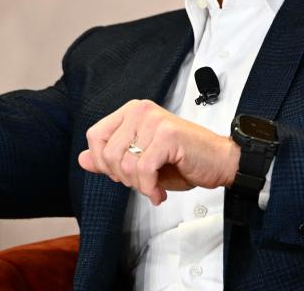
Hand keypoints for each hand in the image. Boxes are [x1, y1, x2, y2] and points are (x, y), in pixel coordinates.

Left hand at [78, 99, 239, 205]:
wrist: (221, 162)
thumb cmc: (184, 161)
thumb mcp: (141, 160)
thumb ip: (110, 158)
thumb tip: (82, 159)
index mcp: (131, 112)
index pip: (94, 136)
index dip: (102, 162)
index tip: (122, 175)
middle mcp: (140, 111)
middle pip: (106, 153)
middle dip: (123, 178)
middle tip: (143, 183)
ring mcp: (154, 120)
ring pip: (124, 163)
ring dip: (138, 185)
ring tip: (154, 187)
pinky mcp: (167, 135)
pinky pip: (143, 170)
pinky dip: (149, 188)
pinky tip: (160, 192)